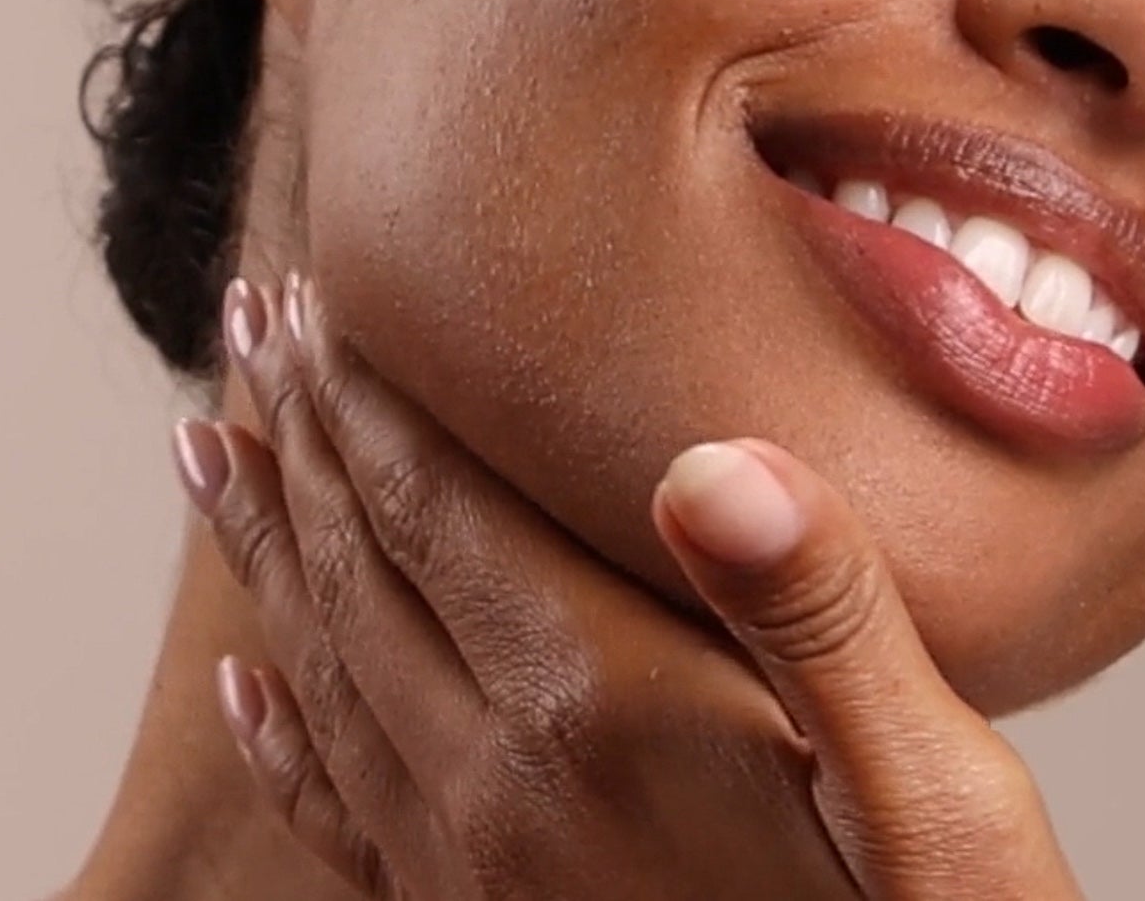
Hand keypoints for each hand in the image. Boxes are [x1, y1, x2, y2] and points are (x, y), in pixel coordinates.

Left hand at [174, 272, 1081, 898]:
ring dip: (265, 542)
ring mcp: (476, 868)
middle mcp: (507, 784)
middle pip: (359, 564)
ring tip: (211, 447)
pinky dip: (277, 730)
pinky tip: (249, 684)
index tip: (310, 301)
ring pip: (323, 665)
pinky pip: (335, 811)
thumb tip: (721, 464)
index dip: (364, 394)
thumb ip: (823, 615)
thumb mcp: (933, 790)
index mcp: (604, 711)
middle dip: (298, 429)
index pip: (436, 509)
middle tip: (249, 320)